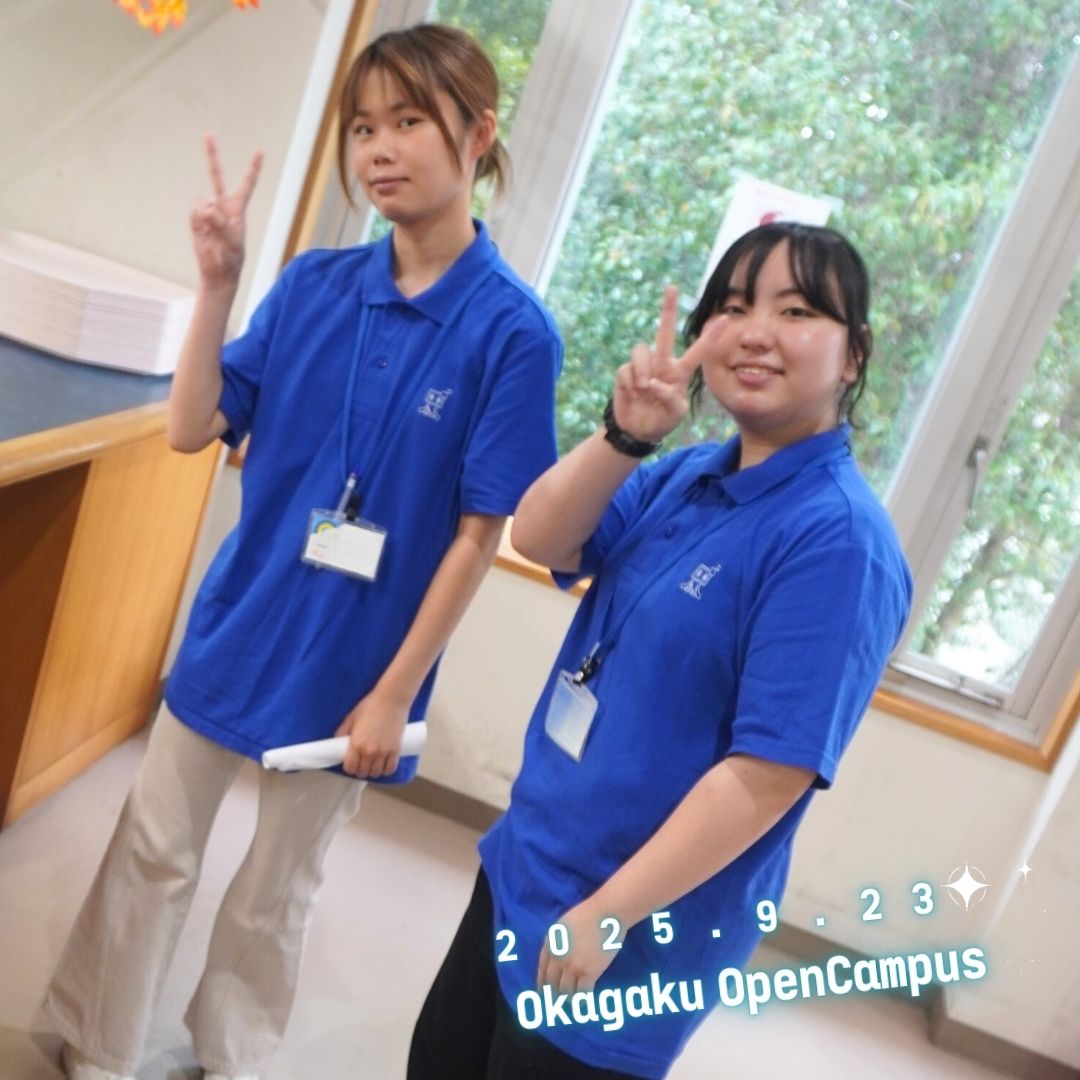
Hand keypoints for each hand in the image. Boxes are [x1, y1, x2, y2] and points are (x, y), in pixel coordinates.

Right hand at [190, 133, 262, 289]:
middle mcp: (222, 206)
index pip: (246, 186)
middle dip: (212, 155)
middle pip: (217, 177)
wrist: (217, 272)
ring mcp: (207, 211)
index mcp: (237, 209)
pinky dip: (199, 224)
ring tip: (214, 235)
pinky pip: (195, 215)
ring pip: (203, 203)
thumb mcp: (233, 242)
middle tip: (207, 133)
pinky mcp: (195, 220)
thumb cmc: (232, 258)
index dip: (252, 169)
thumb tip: (207, 207)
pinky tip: (204, 236)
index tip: (260, 151)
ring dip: (208, 218)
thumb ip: (222, 223)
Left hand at [335, 687, 409, 777]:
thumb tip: (337, 743)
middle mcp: (369, 752)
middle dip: (360, 769)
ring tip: (372, 763)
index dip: (349, 767)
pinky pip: (390, 769)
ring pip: (376, 773)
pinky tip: (383, 764)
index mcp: (356, 744)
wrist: (392, 699)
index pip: (350, 768)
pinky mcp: (396, 750)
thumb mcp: (351, 717)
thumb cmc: (371, 705)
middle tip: (361, 762)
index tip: (351, 763)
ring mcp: (384, 752)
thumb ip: (342, 732)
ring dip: (373, 770)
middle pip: (362, 772)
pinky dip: (386, 769)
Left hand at [537, 896, 620, 994]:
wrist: (606, 913)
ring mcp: (572, 966)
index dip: (542, 983)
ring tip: (572, 1003)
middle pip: (552, 983)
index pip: (542, 969)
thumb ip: (558, 942)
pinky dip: (583, 998)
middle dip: (553, 995)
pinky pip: (582, 992)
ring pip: (566, 991)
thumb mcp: (564, 926)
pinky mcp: (588, 972)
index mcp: (550, 943)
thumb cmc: (588, 914)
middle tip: (557, 1004)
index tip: (543, 993)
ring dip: (569, 999)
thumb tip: (558, 959)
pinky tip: (585, 1001)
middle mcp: (558, 957)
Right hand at [611, 286, 725, 442]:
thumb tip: (653, 383)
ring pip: (642, 351)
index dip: (711, 337)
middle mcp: (662, 364)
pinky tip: (634, 394)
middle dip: (668, 309)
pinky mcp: (626, 372)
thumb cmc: (662, 419)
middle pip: (665, 333)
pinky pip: (626, 370)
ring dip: (643, 370)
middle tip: (673, 288)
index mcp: (680, 373)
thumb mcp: (675, 414)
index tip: (725, 319)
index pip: (698, 352)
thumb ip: (671, 398)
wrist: (638, 429)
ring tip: (644, 389)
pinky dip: (630, 384)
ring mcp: (644, 367)